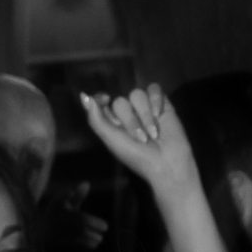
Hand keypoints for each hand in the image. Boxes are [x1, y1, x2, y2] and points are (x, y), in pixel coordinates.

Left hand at [80, 84, 199, 197]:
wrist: (166, 162)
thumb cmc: (137, 156)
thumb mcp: (111, 140)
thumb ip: (96, 120)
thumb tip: (85, 97)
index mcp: (111, 124)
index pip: (101, 103)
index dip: (101, 99)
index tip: (106, 100)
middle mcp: (127, 114)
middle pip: (120, 101)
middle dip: (130, 121)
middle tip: (140, 139)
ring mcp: (144, 107)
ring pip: (137, 94)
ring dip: (145, 115)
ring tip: (153, 134)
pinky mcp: (161, 103)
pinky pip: (154, 89)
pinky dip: (156, 101)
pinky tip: (160, 115)